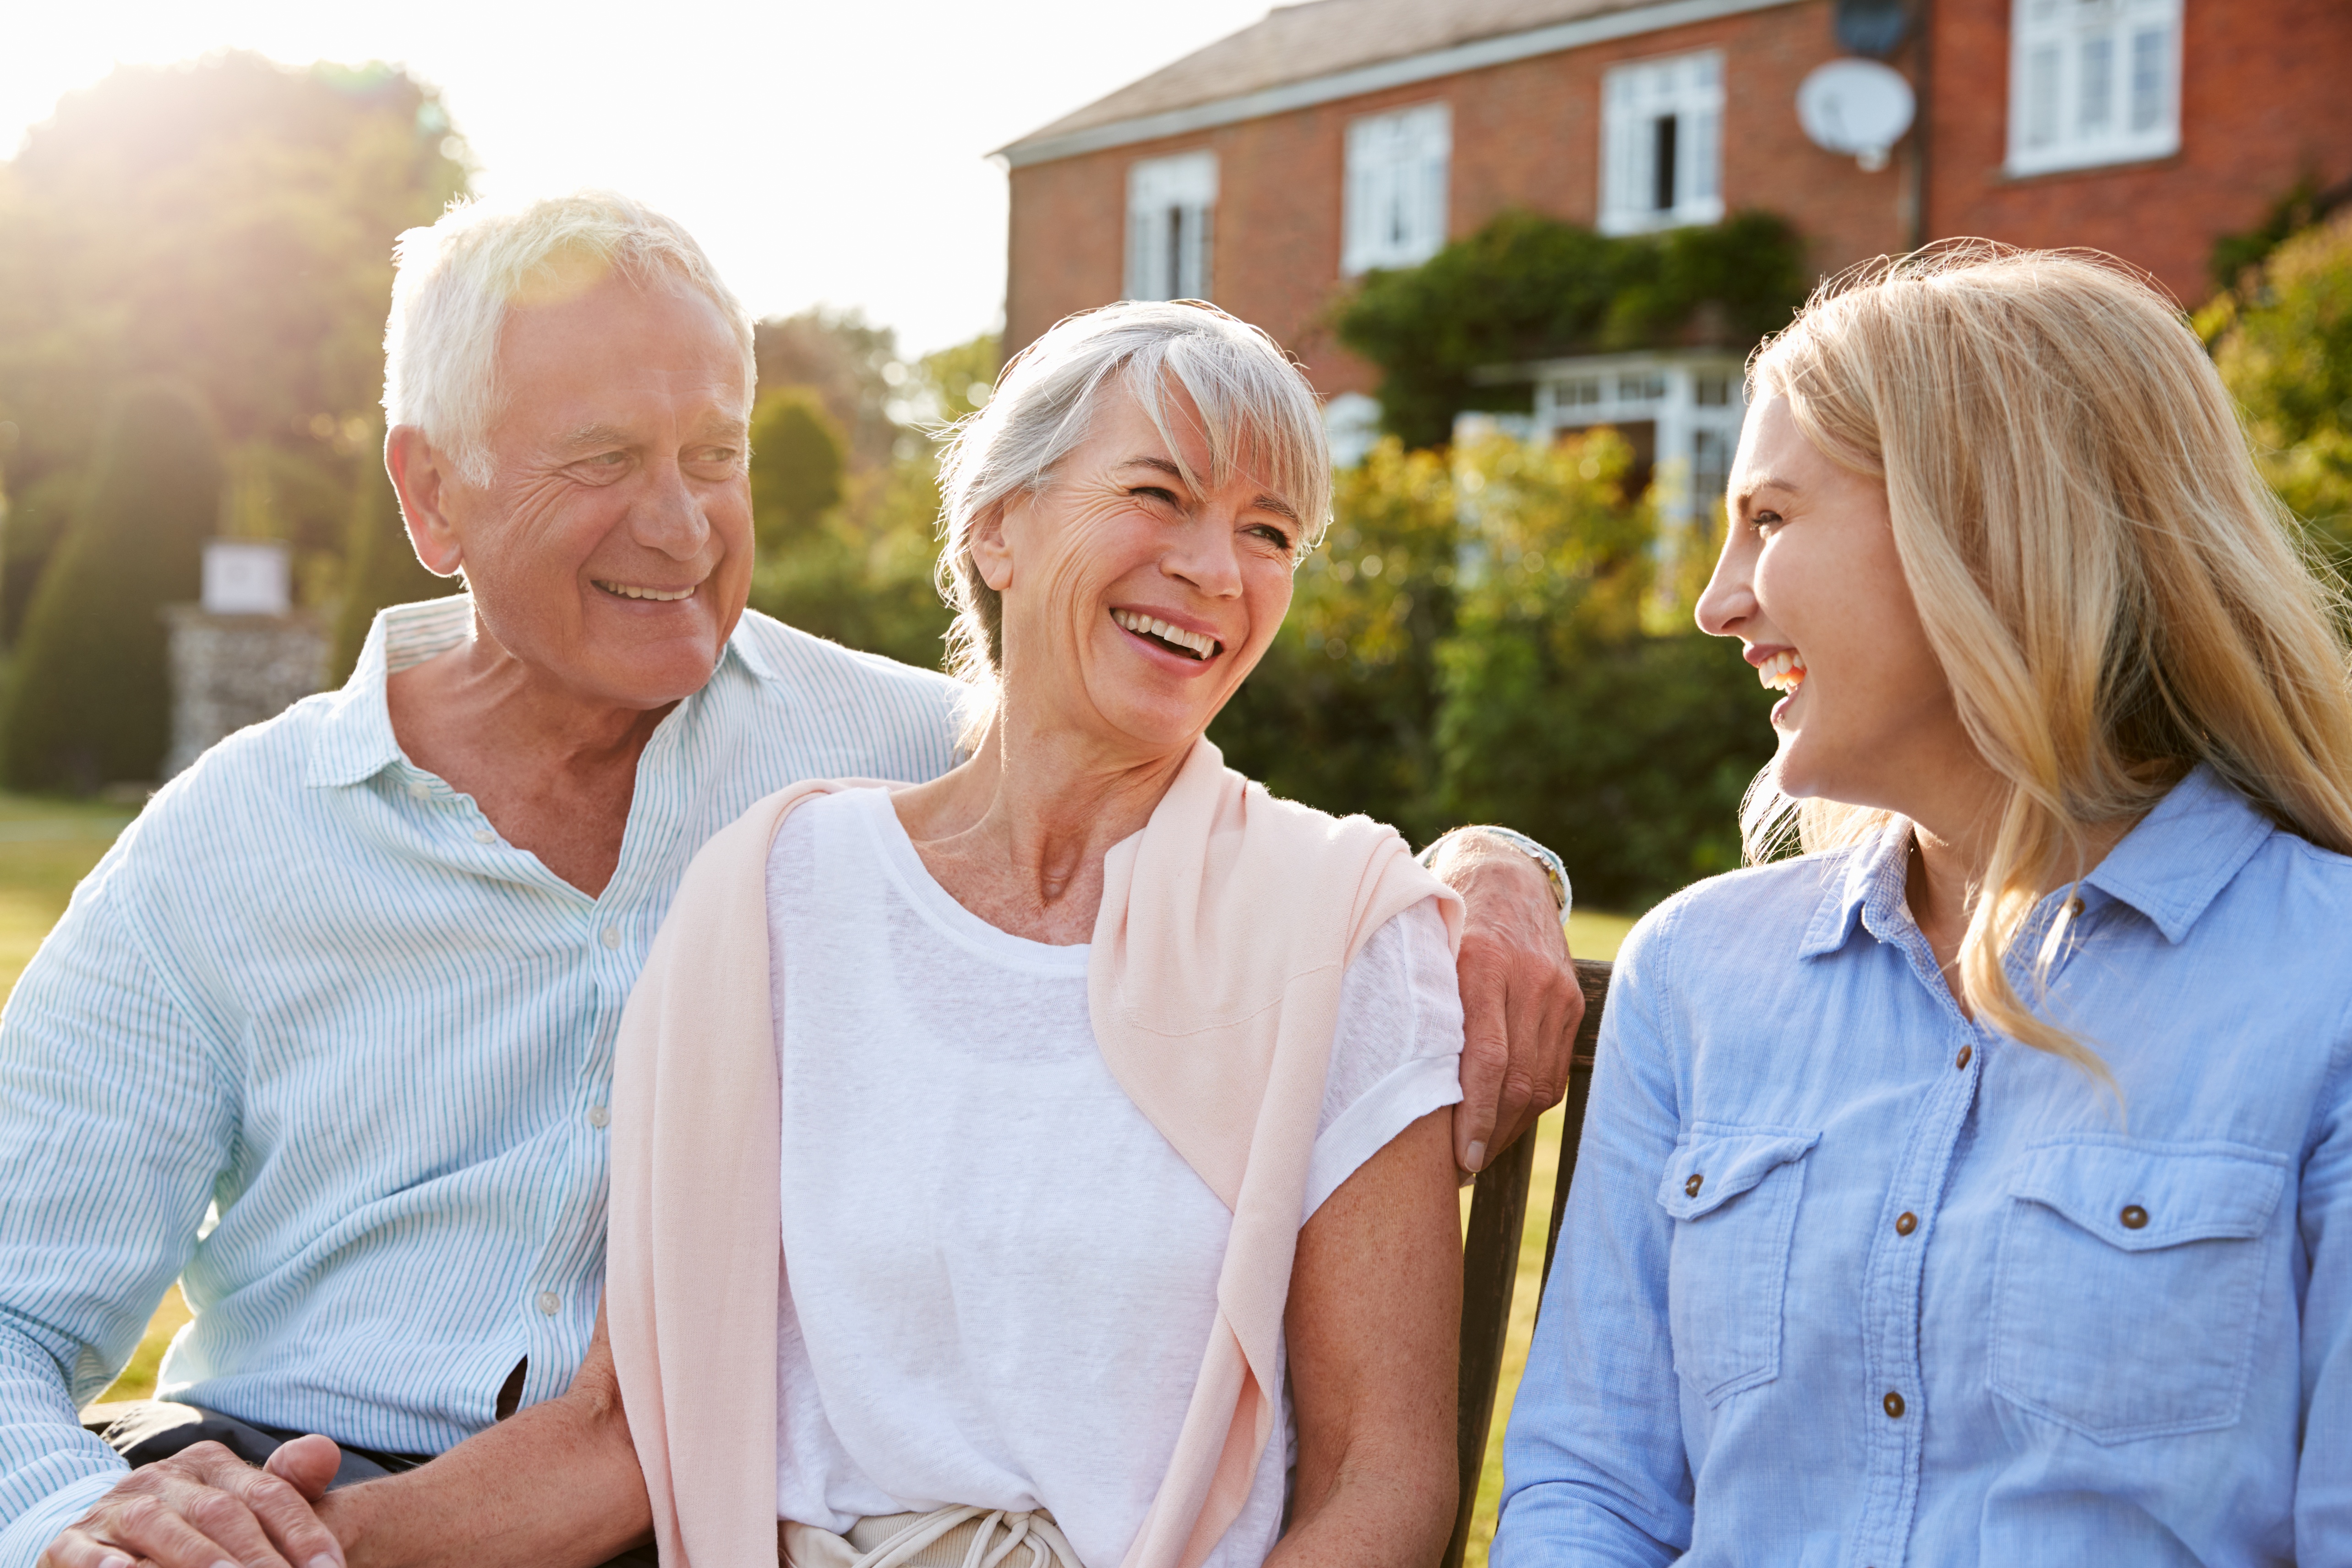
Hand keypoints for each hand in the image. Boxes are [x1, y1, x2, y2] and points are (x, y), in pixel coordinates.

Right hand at [41, 1436, 344, 1567]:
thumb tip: (326, 1450)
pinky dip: (109, 1565)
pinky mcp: (71, 1542)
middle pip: (221, 1513)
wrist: (99, 1535)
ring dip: (197, 1559)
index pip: (268, 1494)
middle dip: (257, 1556)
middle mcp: (164, 1478)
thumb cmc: (188, 1527)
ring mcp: (115, 1508)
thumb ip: (284, 1484)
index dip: (303, 1533)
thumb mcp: (236, 1502)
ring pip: (160, 1527)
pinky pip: (89, 1553)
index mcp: (210, 1465)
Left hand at [1428, 830, 1582, 1172]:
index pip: (1485, 1060)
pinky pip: (1554, 1071)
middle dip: (1490, 1135)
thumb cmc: (1443, 922)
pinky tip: (1504, 1122)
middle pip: (1516, 1081)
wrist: (1503, 873)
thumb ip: (1421, 1008)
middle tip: (1460, 1167)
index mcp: (1480, 965)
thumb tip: (1396, 1092)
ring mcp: (1555, 991)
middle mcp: (1526, 978)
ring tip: (1478, 1152)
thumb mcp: (1425, 953)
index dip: (1474, 1118)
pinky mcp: (1572, 1002)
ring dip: (1510, 1128)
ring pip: (1540, 1084)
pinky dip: (1529, 1104)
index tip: (1457, 1160)